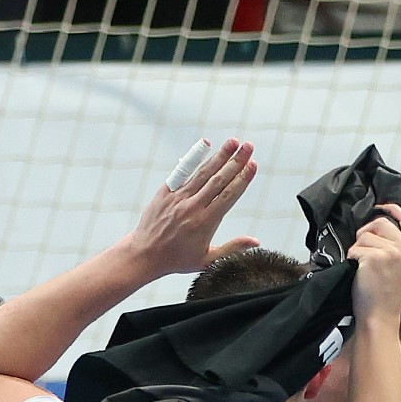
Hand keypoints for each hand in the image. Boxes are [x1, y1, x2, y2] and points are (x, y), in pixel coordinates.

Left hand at [118, 137, 258, 273]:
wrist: (144, 254)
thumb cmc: (177, 259)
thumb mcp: (208, 260)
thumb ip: (233, 248)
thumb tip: (256, 241)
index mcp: (205, 222)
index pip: (229, 195)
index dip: (242, 178)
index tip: (253, 164)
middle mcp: (192, 206)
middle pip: (219, 179)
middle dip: (236, 161)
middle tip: (249, 146)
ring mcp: (178, 197)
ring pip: (203, 172)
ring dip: (219, 155)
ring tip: (233, 141)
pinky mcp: (166, 191)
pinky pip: (183, 171)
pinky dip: (195, 157)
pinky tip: (206, 144)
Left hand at [350, 203, 400, 312]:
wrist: (380, 315)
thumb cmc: (386, 294)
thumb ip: (398, 247)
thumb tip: (379, 226)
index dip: (394, 209)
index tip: (382, 206)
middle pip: (381, 223)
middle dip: (367, 233)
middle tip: (362, 249)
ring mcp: (392, 252)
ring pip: (365, 235)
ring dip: (358, 248)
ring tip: (362, 267)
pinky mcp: (375, 257)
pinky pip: (355, 248)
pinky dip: (351, 258)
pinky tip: (358, 272)